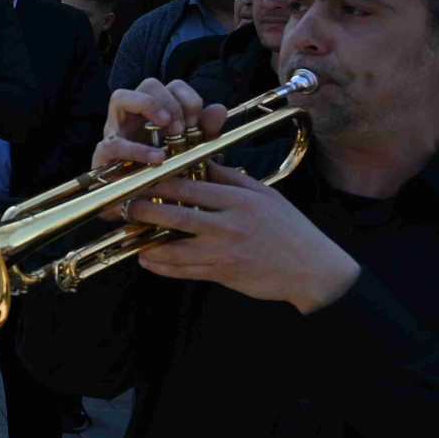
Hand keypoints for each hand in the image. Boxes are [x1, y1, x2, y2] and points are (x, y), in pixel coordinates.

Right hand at [92, 79, 225, 173]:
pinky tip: (158, 159)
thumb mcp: (190, 152)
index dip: (188, 98)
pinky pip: (114, 142)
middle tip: (181, 127)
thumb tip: (219, 109)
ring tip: (169, 129)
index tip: (197, 121)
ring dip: (148, 106)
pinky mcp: (102, 154)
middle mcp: (134, 115)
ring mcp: (115, 131)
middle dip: (169, 102)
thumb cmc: (163, 175)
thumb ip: (204, 131)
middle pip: (148, 84)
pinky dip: (137, 149)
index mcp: (157, 113)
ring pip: (120, 97)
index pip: (173, 87)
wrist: (140, 207)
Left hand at [125, 164, 360, 312]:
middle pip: (176, 215)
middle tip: (125, 207)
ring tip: (130, 236)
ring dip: (147, 243)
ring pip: (174, 249)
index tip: (140, 180)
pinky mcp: (223, 274)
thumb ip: (231, 179)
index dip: (158, 184)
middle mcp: (229, 225)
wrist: (313, 270)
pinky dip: (162, 267)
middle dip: (144, 211)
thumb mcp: (265, 195)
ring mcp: (225, 252)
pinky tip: (147, 260)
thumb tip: (202, 164)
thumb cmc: (290, 229)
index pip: (189, 187)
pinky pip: (185, 271)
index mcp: (239, 201)